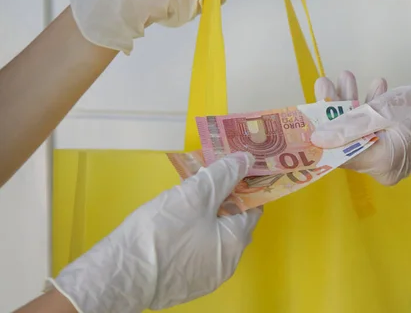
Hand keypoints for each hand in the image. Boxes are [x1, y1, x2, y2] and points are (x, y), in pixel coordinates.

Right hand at [48, 153, 261, 312]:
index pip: (253, 207)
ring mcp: (206, 277)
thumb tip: (246, 159)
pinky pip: (195, 254)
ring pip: (212, 238)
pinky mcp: (185, 285)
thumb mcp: (196, 193)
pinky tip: (171, 226)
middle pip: (232, 223)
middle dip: (220, 201)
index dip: (243, 187)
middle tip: (201, 182)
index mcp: (236, 241)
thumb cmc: (163, 230)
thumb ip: (224, 174)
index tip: (229, 172)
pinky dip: (190, 238)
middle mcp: (228, 263)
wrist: (122, 274)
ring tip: (183, 201)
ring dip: (204, 219)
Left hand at [312, 72, 410, 185]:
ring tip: (347, 77)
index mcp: (381, 163)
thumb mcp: (384, 110)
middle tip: (326, 82)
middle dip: (336, 109)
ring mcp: (390, 161)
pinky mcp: (395, 150)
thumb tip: (318, 139)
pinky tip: (372, 89)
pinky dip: (369, 112)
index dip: (320, 131)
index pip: (338, 153)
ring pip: (359, 132)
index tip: (306, 111)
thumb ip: (348, 125)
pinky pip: (373, 132)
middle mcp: (384, 168)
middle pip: (347, 140)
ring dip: (352, 105)